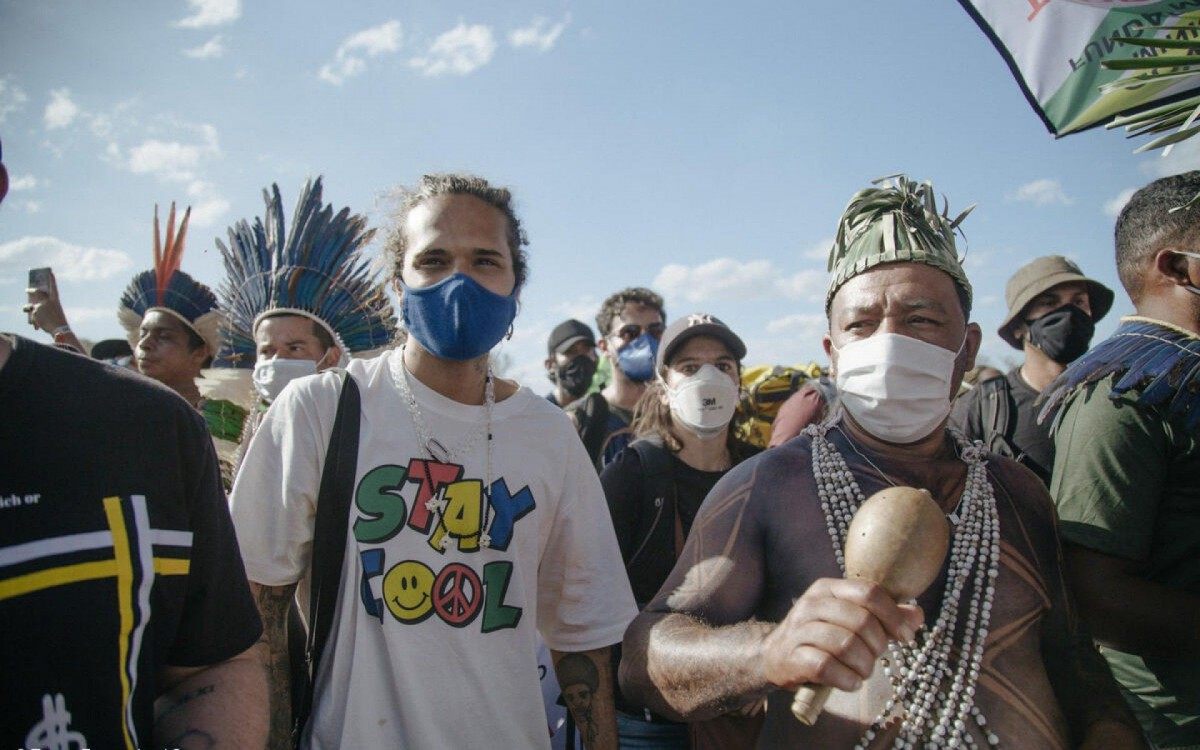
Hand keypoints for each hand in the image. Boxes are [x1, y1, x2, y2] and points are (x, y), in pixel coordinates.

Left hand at [24, 270, 67, 331]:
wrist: (59, 329)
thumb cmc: (58, 321)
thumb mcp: (53, 312)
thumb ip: (44, 308)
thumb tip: (32, 307)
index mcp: (55, 300)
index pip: (53, 288)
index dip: (52, 280)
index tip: (50, 272)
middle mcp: (47, 301)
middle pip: (37, 293)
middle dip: (31, 291)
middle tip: (27, 290)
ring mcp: (40, 305)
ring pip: (30, 305)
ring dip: (27, 307)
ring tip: (26, 308)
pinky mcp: (35, 311)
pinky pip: (31, 315)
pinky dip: (33, 320)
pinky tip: (36, 325)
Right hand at [760, 578, 923, 691]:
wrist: (774, 655)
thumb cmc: (821, 637)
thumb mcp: (850, 619)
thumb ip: (884, 615)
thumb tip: (917, 615)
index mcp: (828, 588)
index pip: (869, 592)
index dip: (893, 616)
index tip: (906, 637)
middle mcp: (812, 604)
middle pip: (861, 620)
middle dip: (878, 645)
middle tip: (877, 657)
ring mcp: (799, 630)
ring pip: (846, 645)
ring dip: (864, 665)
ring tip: (863, 671)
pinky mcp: (792, 657)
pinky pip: (828, 667)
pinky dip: (847, 679)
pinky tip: (851, 682)